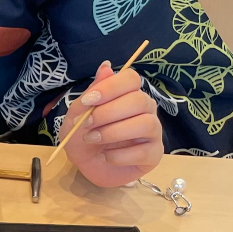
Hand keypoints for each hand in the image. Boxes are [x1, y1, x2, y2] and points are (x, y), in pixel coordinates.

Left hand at [62, 60, 162, 187]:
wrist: (85, 165)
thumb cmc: (83, 135)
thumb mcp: (78, 114)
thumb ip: (91, 92)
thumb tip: (106, 66)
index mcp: (128, 94)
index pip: (132, 78)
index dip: (111, 87)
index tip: (88, 101)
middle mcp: (146, 110)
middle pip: (140, 100)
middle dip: (109, 112)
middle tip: (88, 123)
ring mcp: (153, 133)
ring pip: (147, 124)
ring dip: (114, 132)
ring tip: (93, 139)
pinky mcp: (154, 155)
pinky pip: (144, 151)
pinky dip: (119, 155)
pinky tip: (105, 156)